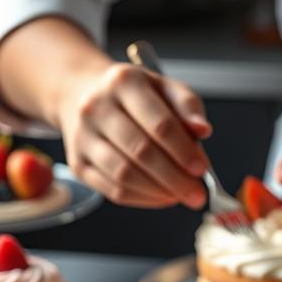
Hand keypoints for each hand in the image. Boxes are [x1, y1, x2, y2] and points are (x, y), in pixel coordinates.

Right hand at [54, 63, 211, 208]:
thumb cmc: (133, 95)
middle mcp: (96, 108)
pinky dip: (142, 199)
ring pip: (124, 175)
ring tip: (180, 196)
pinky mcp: (78, 164)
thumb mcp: (164, 88)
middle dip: (174, 178)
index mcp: (123, 82)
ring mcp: (83, 137)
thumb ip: (188, 107)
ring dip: (158, 192)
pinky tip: (161, 197)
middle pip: (141, 151)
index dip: (184, 150)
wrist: (82, 95)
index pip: (159, 123)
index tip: (201, 169)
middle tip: (196, 194)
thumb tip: (203, 130)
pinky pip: (112, 190)